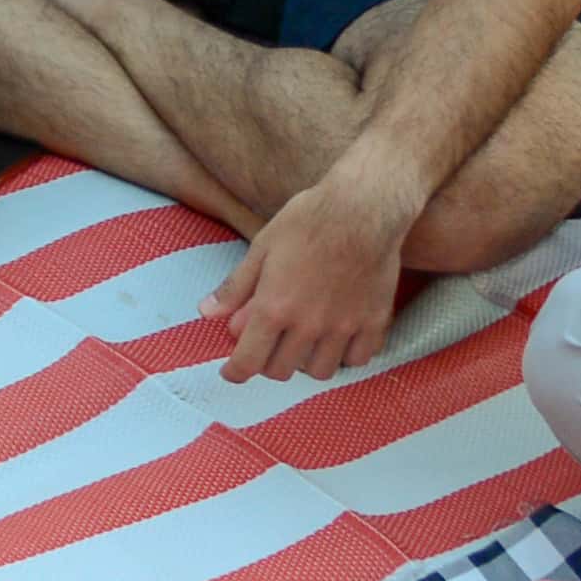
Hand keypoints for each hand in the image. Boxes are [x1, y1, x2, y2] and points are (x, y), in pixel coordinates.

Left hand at [211, 167, 415, 382]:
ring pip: (320, 371)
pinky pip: (357, 359)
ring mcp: (344, 327)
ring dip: (305, 361)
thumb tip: (206, 312)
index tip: (232, 372)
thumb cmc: (307, 221)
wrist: (363, 208)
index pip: (249, 360)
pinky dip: (344, 355)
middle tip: (268, 344)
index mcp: (275, 307)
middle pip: (282, 370)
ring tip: (303, 341)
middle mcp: (308, 325)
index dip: (236, 372)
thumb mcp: (262, 247)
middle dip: (267, 362)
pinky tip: (338, 337)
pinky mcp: (374, 323)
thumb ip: (236, 286)